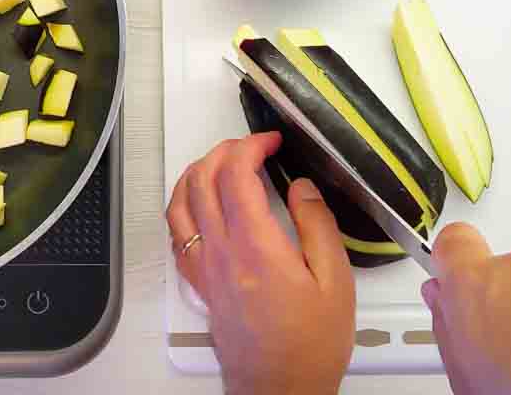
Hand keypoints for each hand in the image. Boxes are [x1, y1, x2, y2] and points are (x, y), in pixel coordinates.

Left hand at [167, 133, 354, 394]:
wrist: (280, 388)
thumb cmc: (310, 344)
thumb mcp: (334, 280)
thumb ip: (317, 225)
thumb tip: (300, 186)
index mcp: (255, 247)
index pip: (235, 175)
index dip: (250, 146)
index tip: (270, 141)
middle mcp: (220, 252)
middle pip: (202, 180)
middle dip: (224, 151)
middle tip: (251, 147)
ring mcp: (203, 267)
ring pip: (180, 202)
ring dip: (197, 172)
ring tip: (222, 163)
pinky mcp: (198, 282)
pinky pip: (176, 232)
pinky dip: (183, 204)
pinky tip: (200, 202)